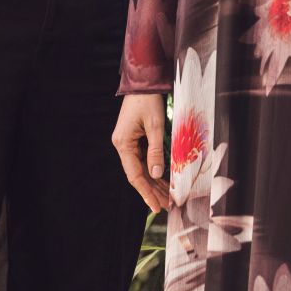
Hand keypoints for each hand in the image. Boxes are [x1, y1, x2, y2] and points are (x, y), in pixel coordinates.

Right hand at [113, 91, 172, 214]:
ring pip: (141, 169)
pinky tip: (163, 180)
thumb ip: (155, 150)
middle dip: (152, 191)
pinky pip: (144, 160)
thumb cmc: (148, 101)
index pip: (135, 175)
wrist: (142, 83)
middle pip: (138, 175)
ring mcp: (128, 143)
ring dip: (154, 183)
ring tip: (167, 197)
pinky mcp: (135, 139)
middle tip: (167, 205)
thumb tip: (157, 174)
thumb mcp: (155, 126)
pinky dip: (154, 171)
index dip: (146, 193)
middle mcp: (123, 145)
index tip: (156, 207)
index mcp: (123, 144)